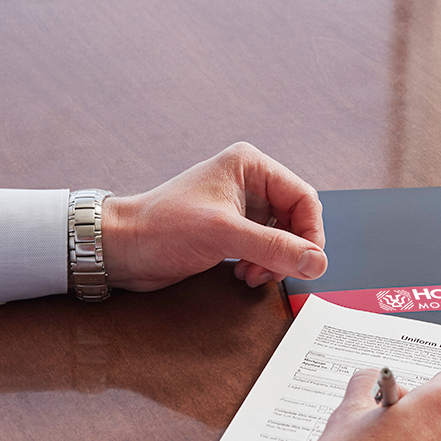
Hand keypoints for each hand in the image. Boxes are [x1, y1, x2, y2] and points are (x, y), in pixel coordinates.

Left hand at [100, 142, 326, 290]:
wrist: (123, 248)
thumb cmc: (160, 227)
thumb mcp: (224, 235)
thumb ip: (274, 248)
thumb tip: (317, 262)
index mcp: (250, 166)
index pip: (304, 199)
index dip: (310, 233)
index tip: (307, 262)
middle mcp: (249, 183)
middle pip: (296, 220)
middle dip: (289, 251)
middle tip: (274, 271)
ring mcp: (241, 207)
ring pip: (283, 238)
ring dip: (275, 262)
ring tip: (252, 274)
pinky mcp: (232, 230)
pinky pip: (266, 249)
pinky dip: (262, 265)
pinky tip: (244, 274)